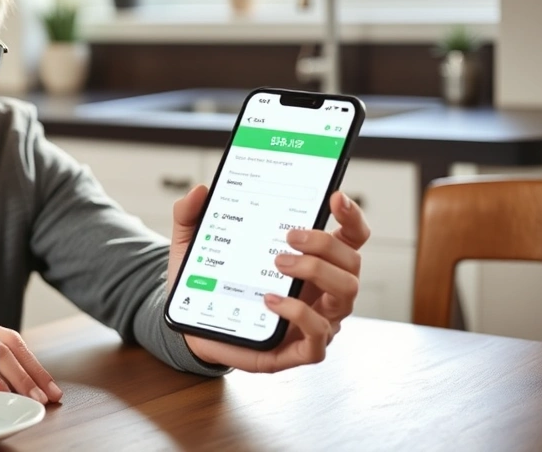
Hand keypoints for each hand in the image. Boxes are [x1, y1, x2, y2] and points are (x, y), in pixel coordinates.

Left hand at [167, 185, 369, 372]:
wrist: (190, 325)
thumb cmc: (208, 283)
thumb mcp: (194, 245)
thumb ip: (192, 215)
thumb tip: (199, 191)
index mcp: (310, 260)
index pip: (350, 237)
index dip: (351, 216)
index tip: (334, 197)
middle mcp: (320, 290)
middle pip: (351, 262)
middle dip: (326, 243)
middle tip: (290, 236)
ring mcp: (315, 320)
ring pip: (346, 295)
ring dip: (318, 272)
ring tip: (279, 263)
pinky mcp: (297, 350)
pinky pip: (318, 337)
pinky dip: (300, 316)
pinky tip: (271, 301)